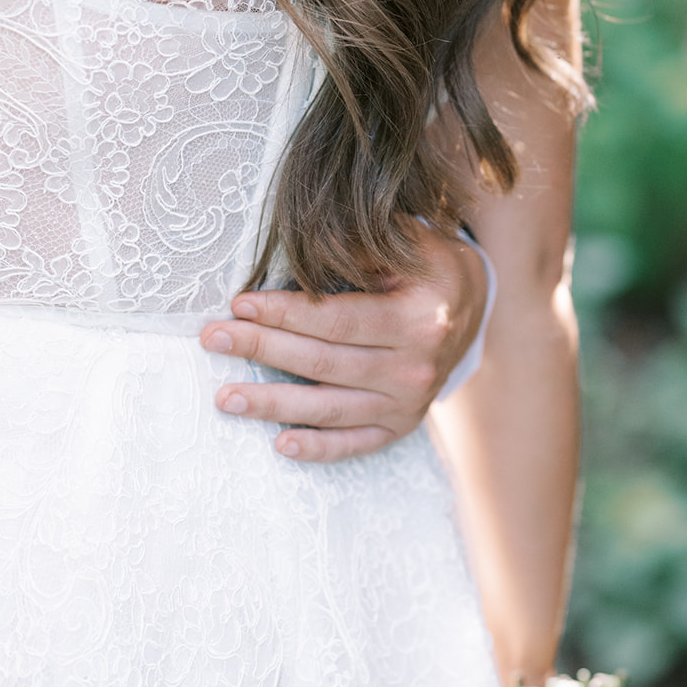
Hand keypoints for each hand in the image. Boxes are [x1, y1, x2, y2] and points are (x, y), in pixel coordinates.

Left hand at [199, 223, 488, 461]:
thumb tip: (307, 238)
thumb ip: (360, 242)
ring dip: (272, 404)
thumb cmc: (427, 266)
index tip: (239, 303)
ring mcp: (409, 404)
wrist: (473, 306)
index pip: (337, 320)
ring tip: (225, 397)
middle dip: (262, 349)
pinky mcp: (401, 426)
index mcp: (419, 320)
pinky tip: (280, 444)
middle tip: (213, 339)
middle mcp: (416, 369)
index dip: (284, 312)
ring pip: (329, 408)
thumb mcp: (410, 241)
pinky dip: (318, 448)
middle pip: (323, 363)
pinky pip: (355, 444)